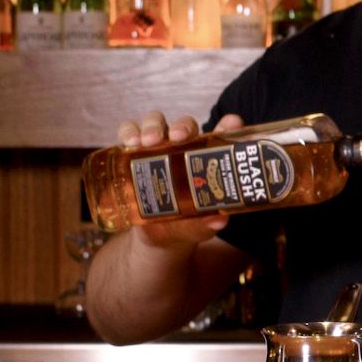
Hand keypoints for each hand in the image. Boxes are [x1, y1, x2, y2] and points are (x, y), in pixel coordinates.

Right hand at [116, 110, 244, 251]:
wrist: (159, 237)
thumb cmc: (188, 223)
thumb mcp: (199, 225)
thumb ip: (207, 223)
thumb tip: (218, 221)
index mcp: (207, 158)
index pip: (222, 134)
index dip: (229, 125)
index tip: (232, 123)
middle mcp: (184, 147)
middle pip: (185, 125)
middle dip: (182, 126)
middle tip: (178, 137)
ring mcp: (159, 148)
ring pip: (157, 123)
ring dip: (153, 127)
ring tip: (148, 141)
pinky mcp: (135, 154)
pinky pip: (130, 134)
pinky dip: (129, 132)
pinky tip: (129, 142)